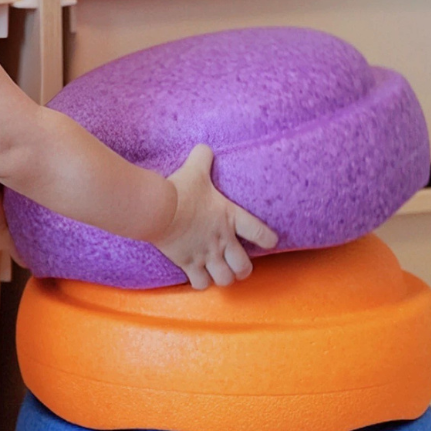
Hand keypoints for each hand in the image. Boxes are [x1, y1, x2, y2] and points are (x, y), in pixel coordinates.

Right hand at [152, 144, 278, 289]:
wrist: (158, 209)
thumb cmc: (180, 189)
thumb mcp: (194, 168)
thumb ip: (203, 157)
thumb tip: (203, 147)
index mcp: (230, 218)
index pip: (259, 232)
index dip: (267, 239)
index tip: (271, 242)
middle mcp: (221, 240)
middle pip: (244, 266)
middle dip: (243, 269)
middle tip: (238, 266)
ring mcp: (205, 255)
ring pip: (225, 279)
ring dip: (224, 278)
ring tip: (220, 274)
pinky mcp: (187, 263)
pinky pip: (200, 283)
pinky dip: (201, 282)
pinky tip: (198, 277)